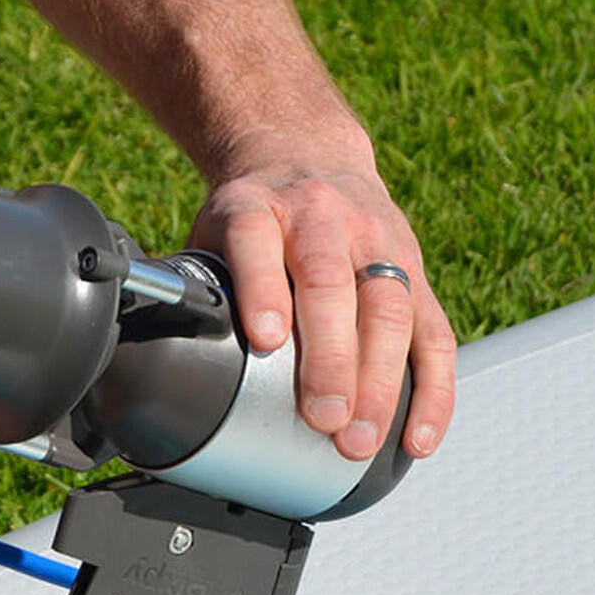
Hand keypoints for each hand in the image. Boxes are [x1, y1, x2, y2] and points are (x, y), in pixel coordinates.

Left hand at [188, 163, 456, 462]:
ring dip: (379, 382)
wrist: (307, 155)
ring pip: (389, 310)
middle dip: (331, 359)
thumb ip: (199, 288)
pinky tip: (417, 436)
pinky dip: (431, 390)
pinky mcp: (416, 273)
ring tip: (360, 438)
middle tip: (324, 419)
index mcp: (258, 209)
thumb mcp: (214, 233)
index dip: (263, 290)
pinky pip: (434, 334)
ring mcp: (378, 244)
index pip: (258, 243)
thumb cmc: (254, 216)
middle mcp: (324, 220)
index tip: (265, 338)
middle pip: (333, 286)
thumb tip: (160, 362)